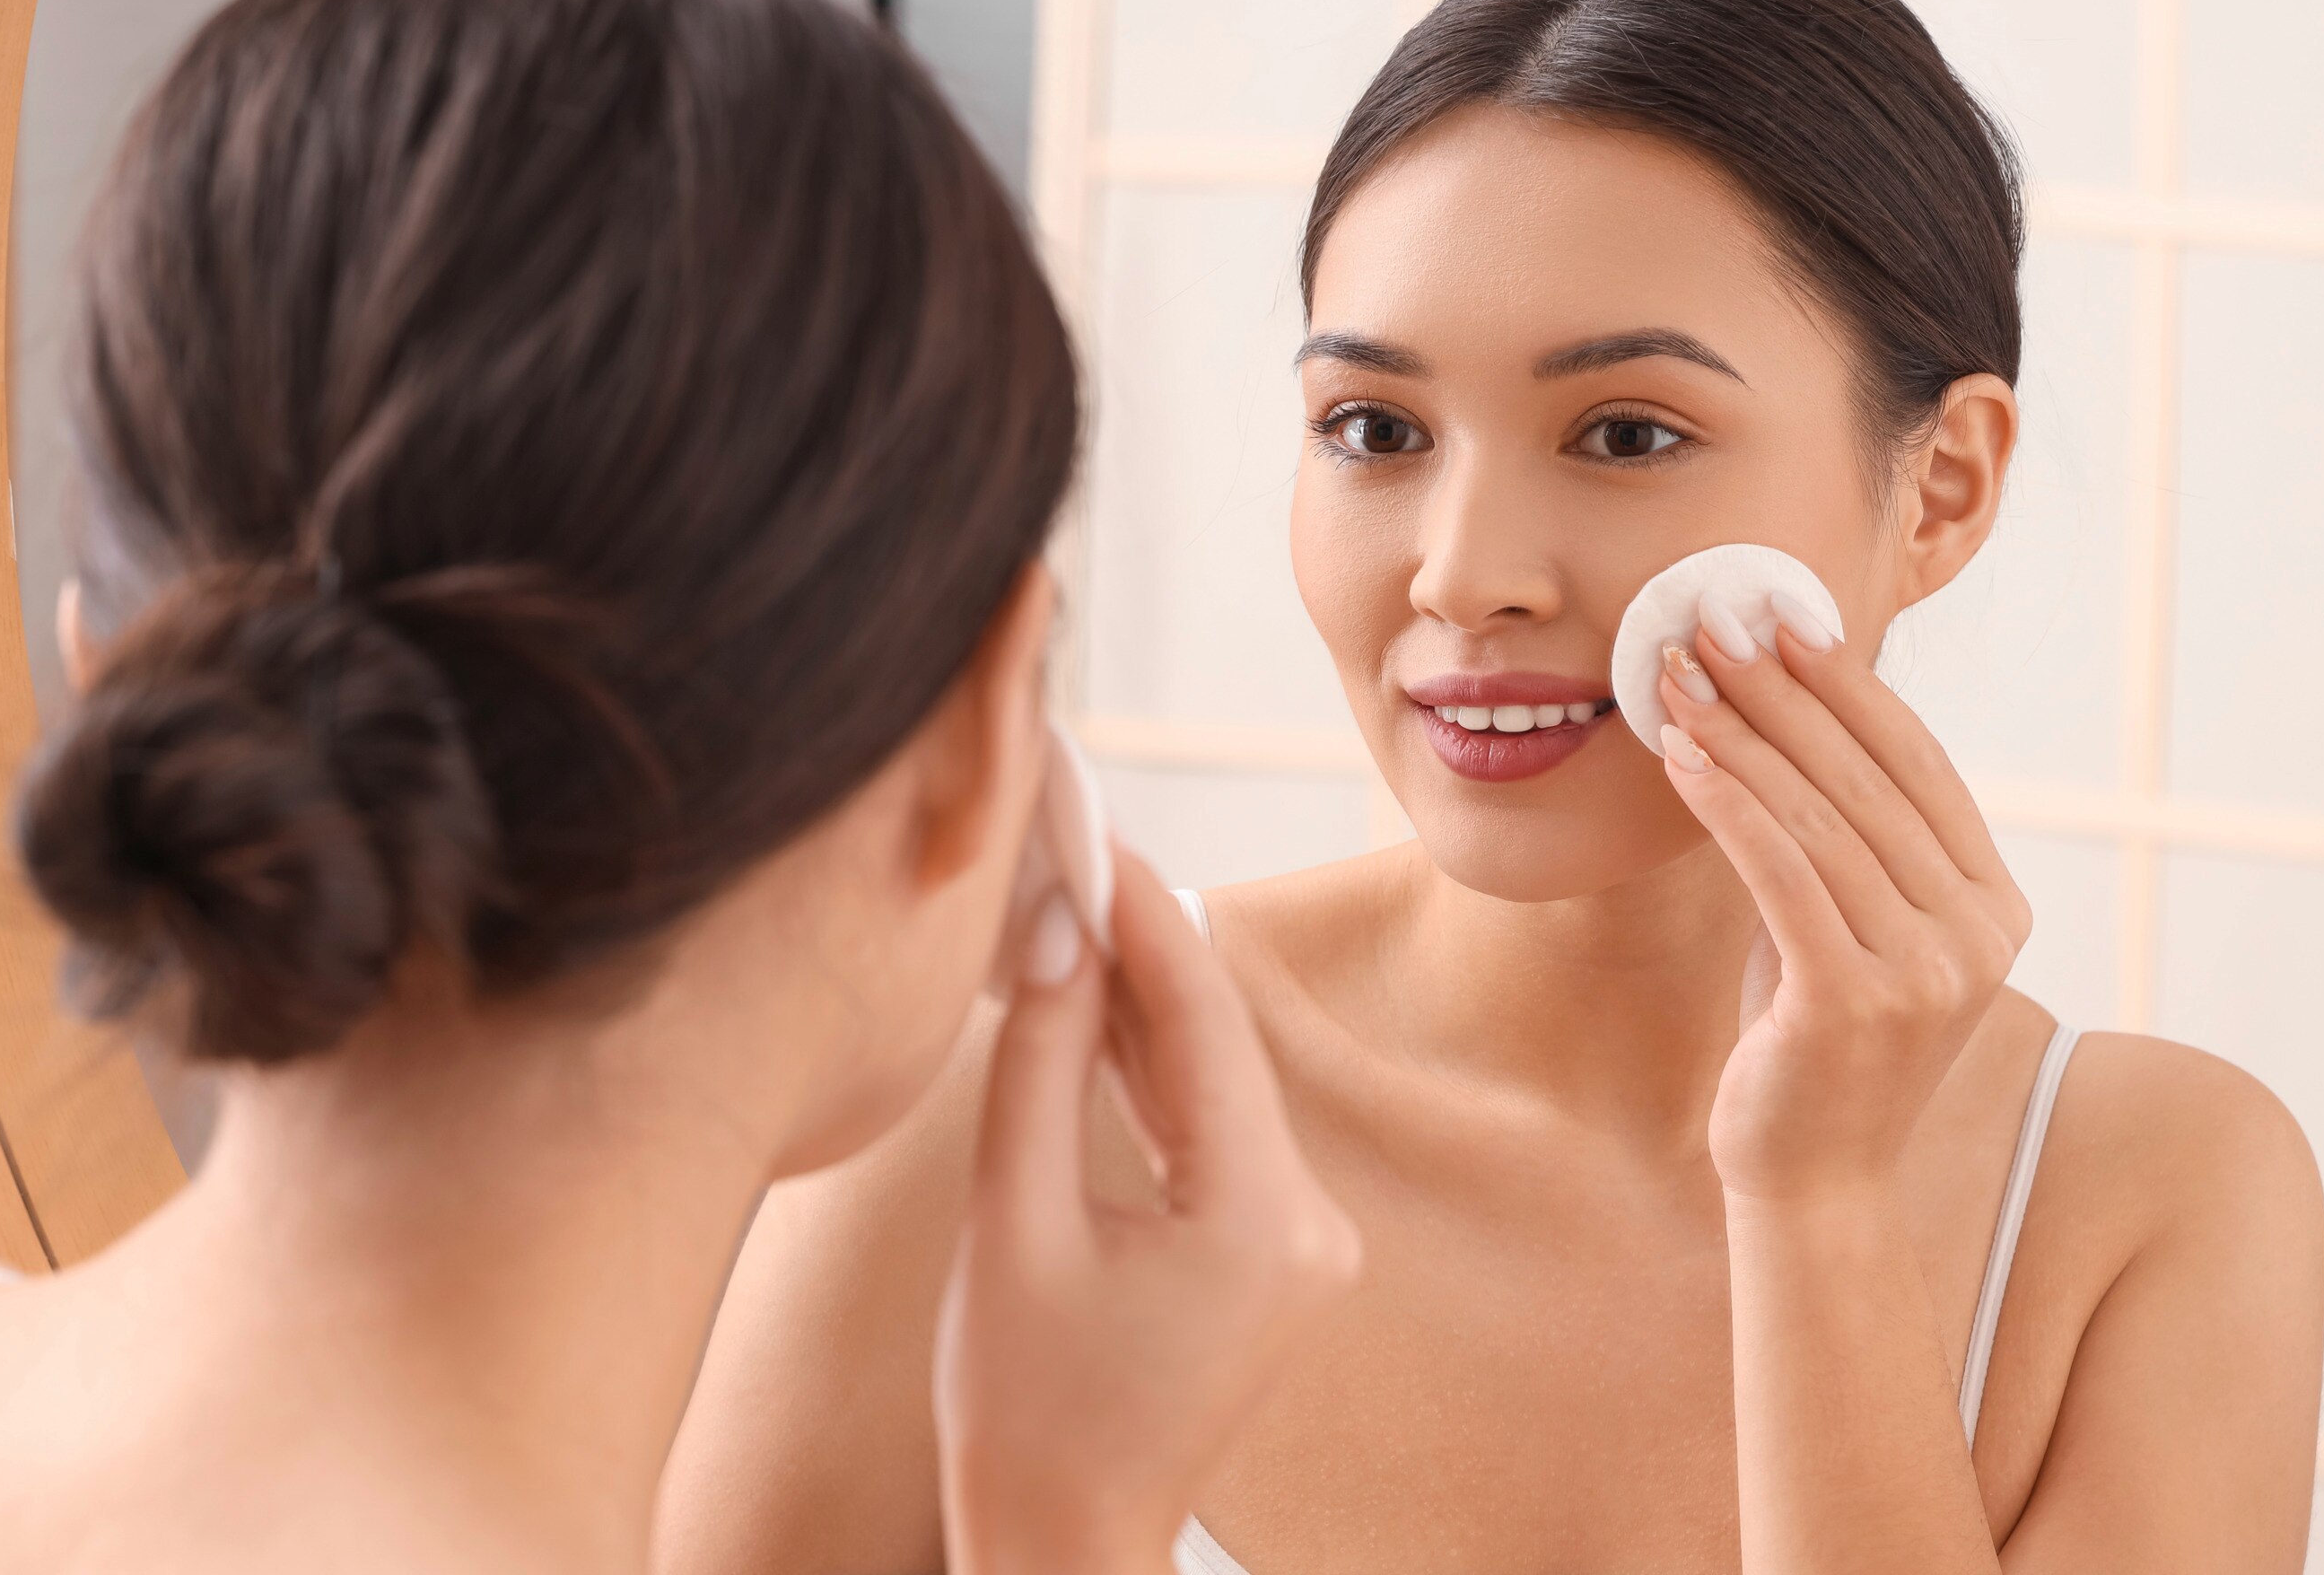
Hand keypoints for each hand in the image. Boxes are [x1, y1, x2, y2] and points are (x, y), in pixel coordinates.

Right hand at [934, 849, 1361, 1574]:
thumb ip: (1041, 1063)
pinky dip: (1151, 1067)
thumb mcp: (1013, 1222)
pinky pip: (1211, 1126)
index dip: (1141, 908)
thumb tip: (1061, 925)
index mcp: (1258, 1217)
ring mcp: (1301, 1238)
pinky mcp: (1273, 1248)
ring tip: (1067, 896)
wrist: (1066, 1545)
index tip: (1087, 821)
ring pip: (1213, 1076)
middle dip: (1140, 939)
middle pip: (1215, 1037)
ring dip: (1141, 998)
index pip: (1199, 1016)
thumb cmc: (1023, 1409)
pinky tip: (1095, 998)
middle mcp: (1310, 1220)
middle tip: (1069, 838)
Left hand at [1654, 593, 2032, 1204]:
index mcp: (1995, 905)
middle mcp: (1978, 933)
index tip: (1780, 618)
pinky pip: (1780, 873)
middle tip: (1710, 624)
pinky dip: (1726, 804)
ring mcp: (1926, 970)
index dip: (1847, 685)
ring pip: (1816, 817)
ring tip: (1675, 678)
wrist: (1813, 1179)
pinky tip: (1679, 757)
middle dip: (1778, 691)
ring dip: (1738, 735)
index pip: (1918, 763)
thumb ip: (1844, 839)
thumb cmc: (1813, 1039)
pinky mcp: (1855, 1000)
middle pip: (1863, 778)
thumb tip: (1780, 710)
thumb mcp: (1847, 924)